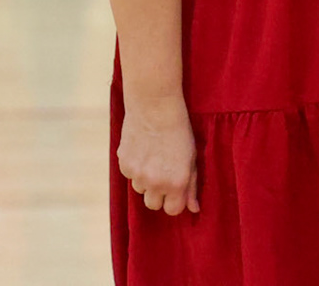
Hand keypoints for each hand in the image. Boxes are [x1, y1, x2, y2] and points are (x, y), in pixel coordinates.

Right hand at [117, 94, 199, 216]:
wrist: (155, 107)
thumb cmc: (179, 131)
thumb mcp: (192, 158)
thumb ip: (192, 186)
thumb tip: (194, 209)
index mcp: (177, 182)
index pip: (173, 210)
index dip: (175, 201)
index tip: (176, 189)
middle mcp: (156, 183)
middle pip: (154, 205)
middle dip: (159, 194)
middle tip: (164, 172)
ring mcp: (137, 175)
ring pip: (140, 190)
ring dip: (146, 180)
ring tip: (154, 157)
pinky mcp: (124, 165)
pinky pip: (130, 176)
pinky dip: (135, 168)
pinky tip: (143, 149)